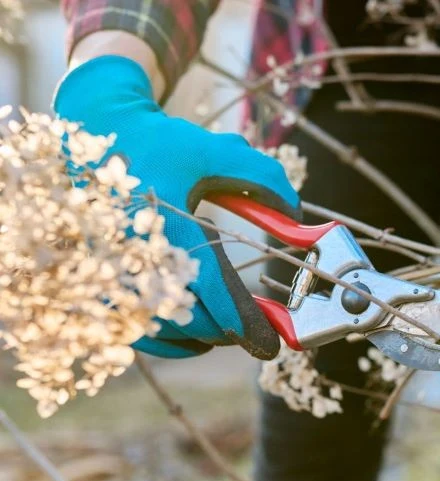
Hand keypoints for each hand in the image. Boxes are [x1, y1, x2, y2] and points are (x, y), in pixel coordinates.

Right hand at [54, 56, 300, 359]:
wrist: (95, 133)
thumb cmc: (161, 144)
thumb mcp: (217, 152)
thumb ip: (263, 180)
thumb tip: (298, 217)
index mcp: (169, 226)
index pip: (215, 291)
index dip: (249, 322)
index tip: (272, 342)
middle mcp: (135, 256)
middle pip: (193, 318)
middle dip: (231, 330)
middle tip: (257, 329)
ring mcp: (110, 274)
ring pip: (164, 331)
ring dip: (201, 337)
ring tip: (228, 331)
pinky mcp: (95, 283)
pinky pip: (132, 332)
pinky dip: (167, 342)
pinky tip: (193, 339)